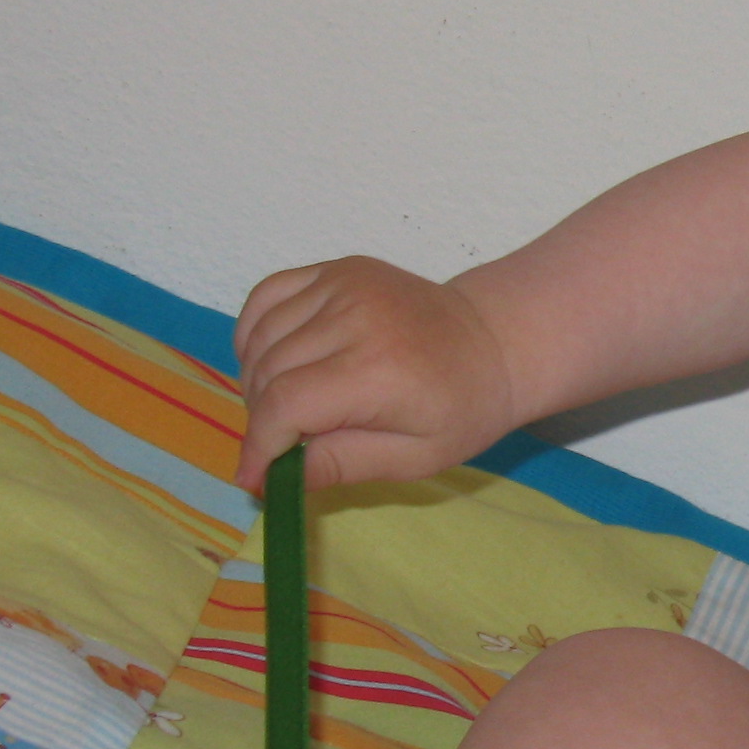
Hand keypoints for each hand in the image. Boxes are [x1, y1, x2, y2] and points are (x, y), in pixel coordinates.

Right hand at [232, 257, 520, 493]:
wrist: (494, 342)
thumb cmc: (460, 408)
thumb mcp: (413, 458)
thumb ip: (340, 464)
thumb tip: (269, 479)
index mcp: (376, 370)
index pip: (285, 406)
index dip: (258, 446)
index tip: (254, 477)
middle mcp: (355, 318)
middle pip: (267, 374)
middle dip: (262, 419)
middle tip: (284, 445)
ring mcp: (343, 284)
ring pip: (261, 338)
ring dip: (256, 380)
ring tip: (287, 407)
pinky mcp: (337, 269)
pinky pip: (267, 297)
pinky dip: (256, 333)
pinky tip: (275, 361)